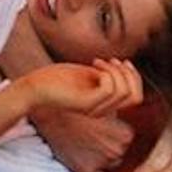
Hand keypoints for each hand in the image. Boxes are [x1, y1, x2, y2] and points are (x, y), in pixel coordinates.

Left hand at [26, 57, 142, 117]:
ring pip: (123, 91)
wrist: (35, 86)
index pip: (136, 97)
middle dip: (129, 73)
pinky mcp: (85, 104)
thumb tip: (126, 66)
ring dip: (115, 70)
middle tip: (110, 61)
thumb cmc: (59, 78)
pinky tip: (94, 65)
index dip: (134, 76)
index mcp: (105, 105)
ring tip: (98, 62)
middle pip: (135, 96)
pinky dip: (106, 72)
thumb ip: (107, 75)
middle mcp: (102, 110)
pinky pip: (110, 89)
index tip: (119, 61)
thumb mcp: (89, 74)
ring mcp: (94, 109)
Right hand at [30, 106, 134, 171]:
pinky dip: (90, 167)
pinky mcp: (86, 171)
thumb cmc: (78, 105)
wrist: (52, 112)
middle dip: (108, 146)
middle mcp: (117, 151)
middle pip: (118, 152)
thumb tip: (122, 119)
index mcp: (125, 135)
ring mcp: (102, 163)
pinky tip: (80, 153)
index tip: (102, 127)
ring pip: (109, 165)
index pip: (126, 139)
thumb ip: (116, 117)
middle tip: (92, 136)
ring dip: (101, 158)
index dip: (114, 133)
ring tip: (85, 144)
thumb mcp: (104, 105)